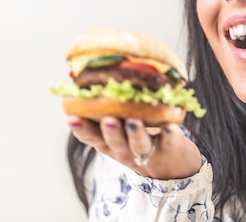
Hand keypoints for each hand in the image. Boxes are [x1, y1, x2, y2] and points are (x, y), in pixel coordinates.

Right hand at [67, 115, 201, 178]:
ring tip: (134, 121)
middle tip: (107, 118)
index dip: (82, 129)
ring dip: (135, 133)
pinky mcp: (170, 150)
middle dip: (109, 131)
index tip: (72, 117)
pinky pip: (169, 142)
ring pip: (138, 145)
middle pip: (115, 143)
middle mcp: (126, 151)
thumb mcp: (120, 130)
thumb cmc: (141, 140)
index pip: (93, 138)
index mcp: (111, 144)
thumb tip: (92, 79)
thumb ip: (109, 111)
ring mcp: (148, 152)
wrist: (173, 167)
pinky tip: (170, 126)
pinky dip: (169, 134)